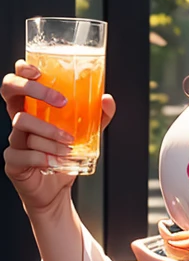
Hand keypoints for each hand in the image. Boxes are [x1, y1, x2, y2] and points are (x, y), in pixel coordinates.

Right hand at [2, 59, 115, 216]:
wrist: (57, 190)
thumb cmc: (66, 156)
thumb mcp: (87, 134)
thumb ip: (97, 117)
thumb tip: (106, 99)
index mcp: (32, 107)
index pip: (18, 79)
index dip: (23, 70)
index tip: (39, 71)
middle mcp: (18, 118)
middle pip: (9, 90)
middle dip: (34, 90)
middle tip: (61, 103)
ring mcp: (13, 138)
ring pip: (22, 122)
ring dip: (49, 131)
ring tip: (68, 144)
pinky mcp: (12, 160)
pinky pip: (23, 152)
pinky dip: (43, 156)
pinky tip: (55, 162)